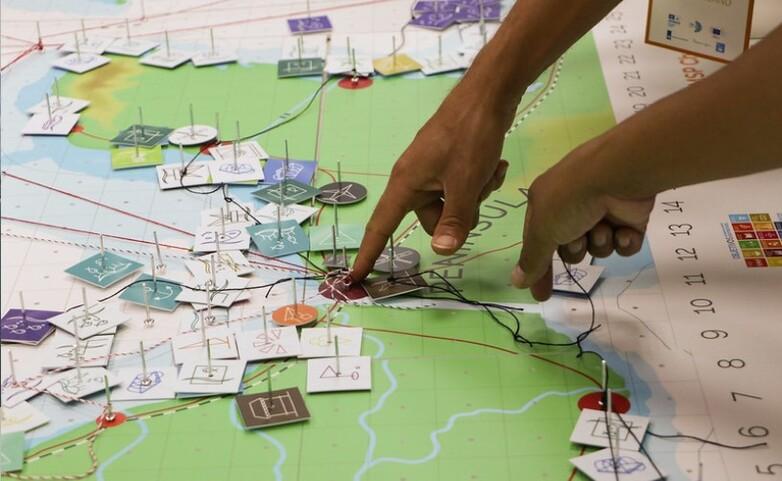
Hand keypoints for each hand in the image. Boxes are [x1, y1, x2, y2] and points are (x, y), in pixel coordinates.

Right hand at [351, 91, 512, 280]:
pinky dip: (480, 182)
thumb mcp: (466, 183)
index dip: (370, 253)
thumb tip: (442, 252)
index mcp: (406, 184)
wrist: (487, 94)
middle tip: (478, 190)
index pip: (381, 226)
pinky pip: (461, 188)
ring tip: (489, 171)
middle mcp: (414, 179)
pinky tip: (494, 165)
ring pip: (453, 205)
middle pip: (432, 220)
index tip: (356, 278)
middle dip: (460, 214)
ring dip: (475, 195)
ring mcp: (432, 171)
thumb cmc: (470, 136)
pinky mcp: (449, 164)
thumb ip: (455, 220)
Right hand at [512, 137, 653, 300]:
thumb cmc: (571, 199)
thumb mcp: (543, 230)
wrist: (618, 175)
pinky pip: (624, 245)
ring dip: (599, 243)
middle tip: (578, 238)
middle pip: (570, 249)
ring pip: (597, 248)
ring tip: (603, 226)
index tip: (542, 295)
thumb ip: (532, 259)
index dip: (540, 270)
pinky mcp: (630, 218)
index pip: (538, 243)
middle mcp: (573, 207)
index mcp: (546, 204)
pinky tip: (624, 230)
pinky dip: (623, 241)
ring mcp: (603, 212)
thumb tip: (516, 282)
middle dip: (575, 249)